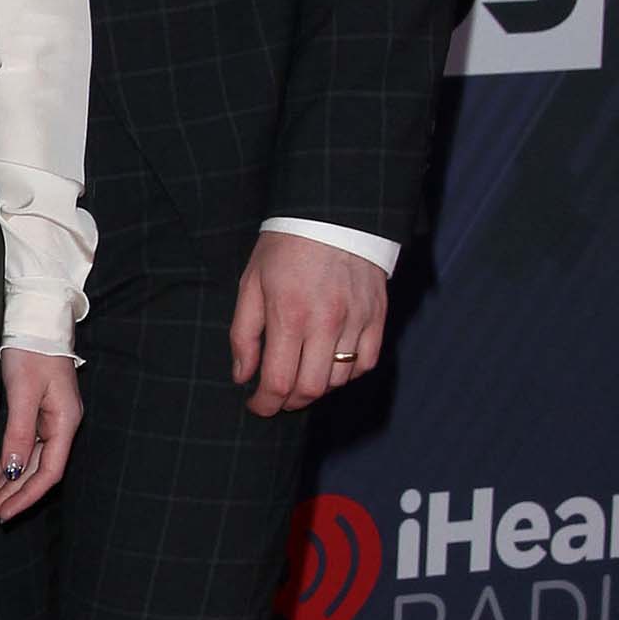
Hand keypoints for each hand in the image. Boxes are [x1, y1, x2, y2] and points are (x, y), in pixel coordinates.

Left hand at [0, 348, 81, 522]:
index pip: (49, 471)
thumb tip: (15, 471)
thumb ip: (19, 432)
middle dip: (13, 495)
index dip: (27, 496)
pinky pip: (25, 447)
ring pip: (30, 462)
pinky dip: (10, 463)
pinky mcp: (37, 412)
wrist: (34, 320)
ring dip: (9, 483)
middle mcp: (61, 425)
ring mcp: (50, 420)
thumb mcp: (23, 391)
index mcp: (65, 422)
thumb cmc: (32, 350)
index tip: (5, 513)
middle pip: (38, 471)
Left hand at [230, 236, 386, 415]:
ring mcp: (355, 321)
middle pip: (310, 389)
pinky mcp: (376, 316)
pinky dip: (347, 374)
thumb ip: (243, 334)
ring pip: (338, 380)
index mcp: (289, 316)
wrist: (332, 213)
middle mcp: (325, 323)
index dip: (264, 404)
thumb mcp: (251, 284)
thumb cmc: (285, 248)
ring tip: (300, 377)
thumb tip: (242, 375)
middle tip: (276, 397)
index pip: (278, 382)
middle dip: (288, 402)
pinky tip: (330, 366)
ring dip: (316, 388)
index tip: (255, 405)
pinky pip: (366, 363)